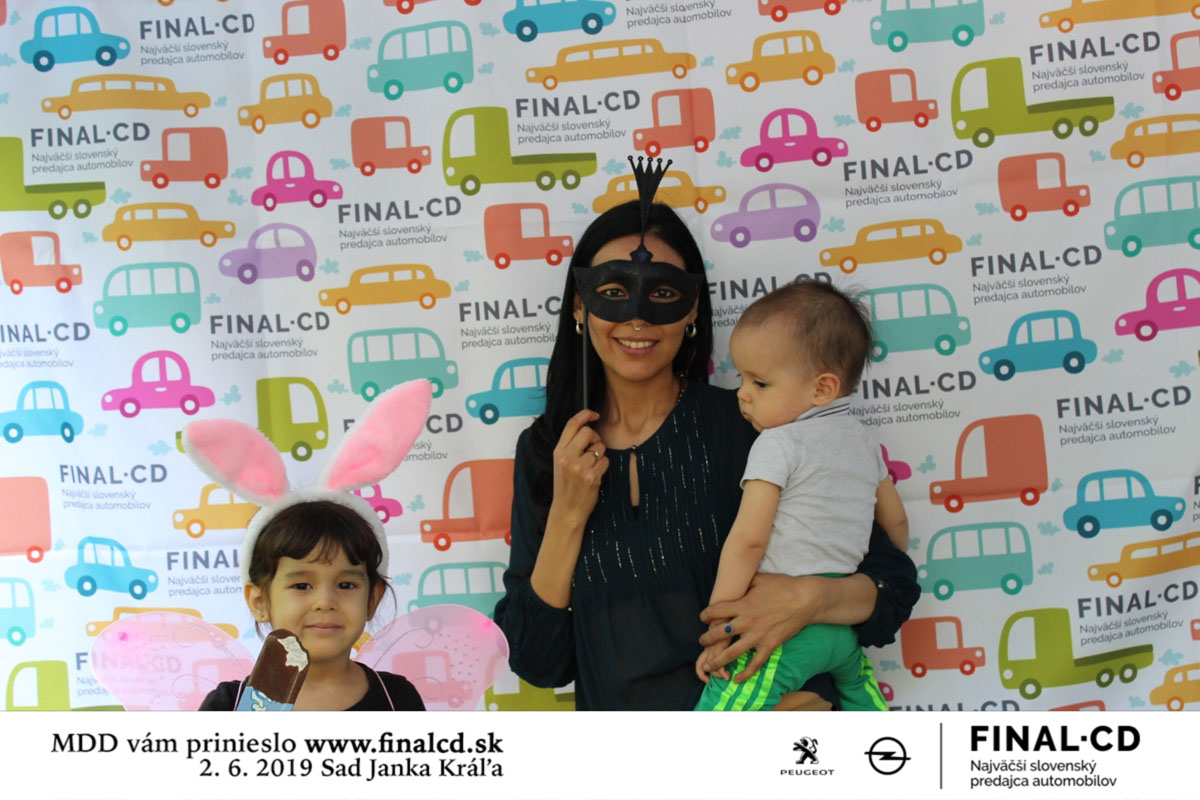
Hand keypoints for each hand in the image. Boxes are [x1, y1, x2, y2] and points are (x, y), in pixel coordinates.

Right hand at [549, 409, 608, 524]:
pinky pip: (605, 461)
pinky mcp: (591, 477)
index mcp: (558, 451)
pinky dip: (604, 467)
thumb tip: (588, 429)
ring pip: (600, 448)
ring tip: (591, 468)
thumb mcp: (560, 463)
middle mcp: (567, 457)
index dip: (585, 414)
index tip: (594, 415)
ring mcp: (579, 467)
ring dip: (600, 456)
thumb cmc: (566, 485)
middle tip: (593, 449)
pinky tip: (595, 476)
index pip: (572, 424)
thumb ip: (570, 445)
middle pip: (589, 432)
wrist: (566, 510)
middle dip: (596, 438)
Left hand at [698, 573, 822, 682]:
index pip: (715, 611)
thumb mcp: (759, 579)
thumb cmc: (783, 585)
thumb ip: (744, 583)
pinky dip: (745, 673)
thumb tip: (734, 580)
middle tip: (702, 641)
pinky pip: (755, 664)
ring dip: (717, 660)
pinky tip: (736, 680)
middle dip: (707, 639)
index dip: (705, 615)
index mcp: (742, 605)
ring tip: (708, 666)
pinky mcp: (770, 645)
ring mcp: (758, 636)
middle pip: (719, 634)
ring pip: (732, 653)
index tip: (703, 618)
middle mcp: (746, 622)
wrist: (805, 599)